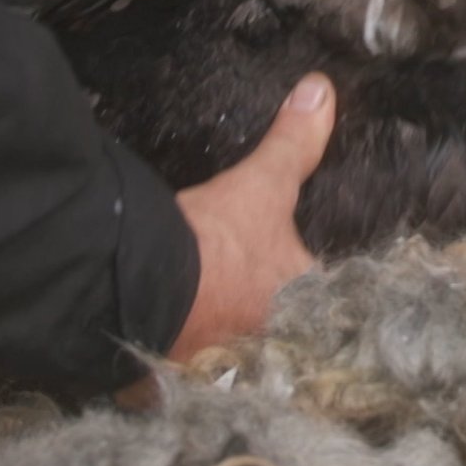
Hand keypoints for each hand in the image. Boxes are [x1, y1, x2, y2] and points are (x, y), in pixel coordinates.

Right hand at [166, 73, 336, 361]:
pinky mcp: (185, 373)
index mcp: (306, 301)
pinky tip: (183, 322)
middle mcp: (276, 340)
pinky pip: (199, 358)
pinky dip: (193, 343)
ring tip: (220, 299)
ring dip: (233, 325)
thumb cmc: (216, 242)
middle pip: (286, 319)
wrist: (137, 286)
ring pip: (243, 341)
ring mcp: (231, 362)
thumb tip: (320, 92)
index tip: (300, 263)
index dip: (316, 277)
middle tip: (254, 279)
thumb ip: (295, 145)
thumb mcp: (262, 186)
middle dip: (274, 304)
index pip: (328, 289)